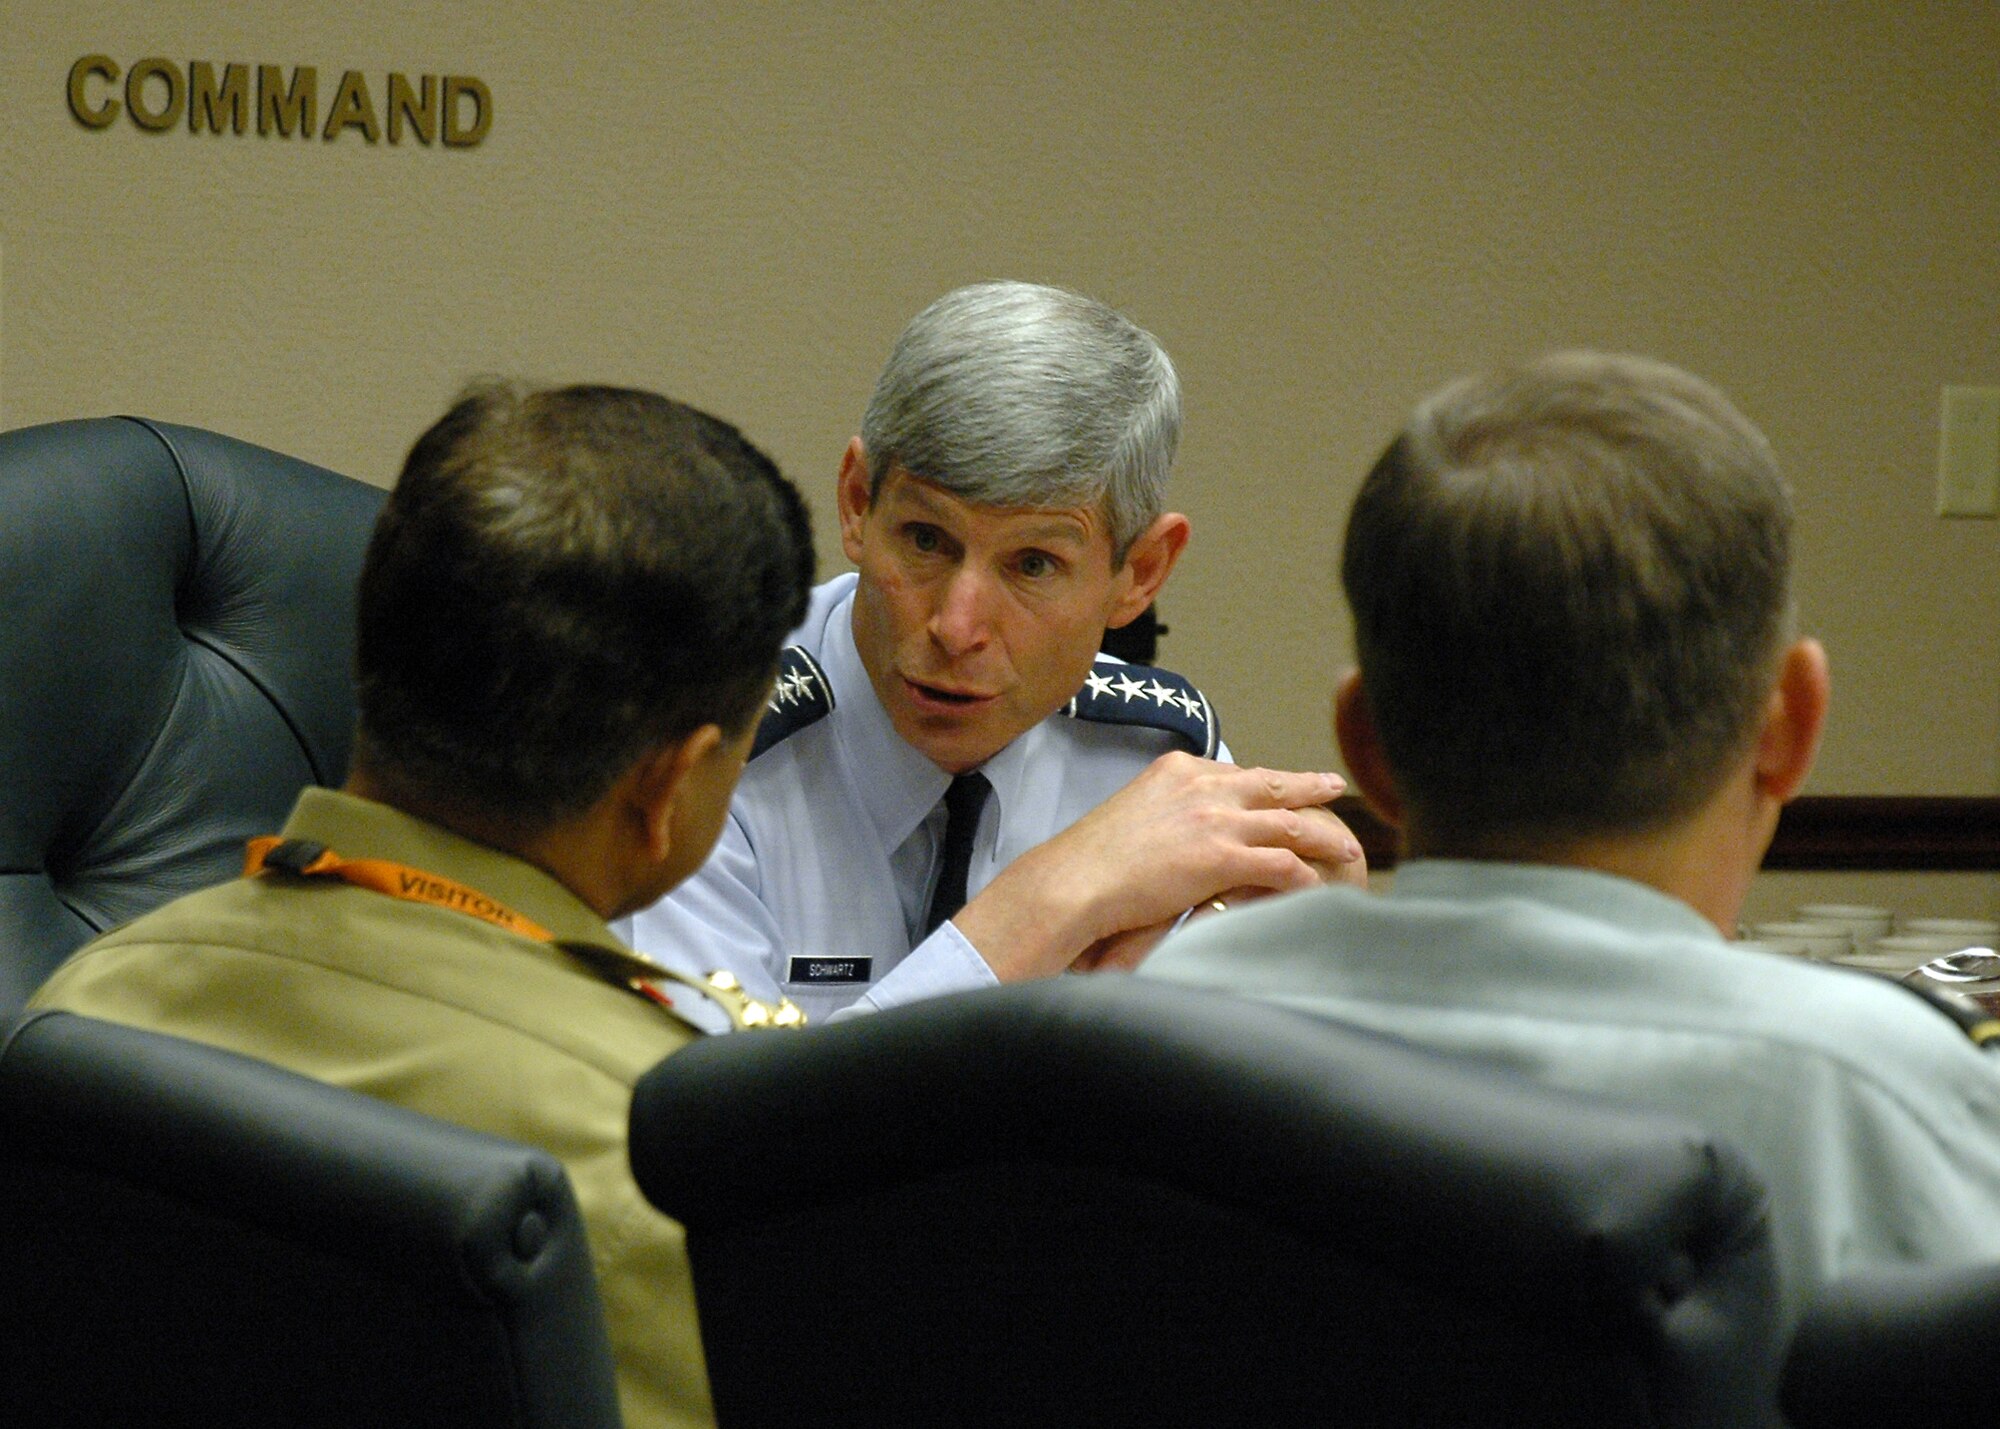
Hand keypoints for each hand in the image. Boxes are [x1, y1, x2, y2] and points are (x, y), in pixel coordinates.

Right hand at [954, 753, 1362, 981]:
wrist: (1075, 880)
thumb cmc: (1092, 860)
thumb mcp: (1133, 814)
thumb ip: (1165, 812)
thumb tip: (1178, 832)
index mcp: (1179, 770)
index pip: (1236, 772)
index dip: (1265, 783)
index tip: (1282, 788)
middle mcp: (1202, 786)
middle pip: (1272, 785)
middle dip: (1308, 788)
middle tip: (1334, 788)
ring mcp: (1214, 820)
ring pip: (1287, 824)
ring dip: (1322, 836)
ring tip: (1347, 844)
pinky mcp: (1220, 857)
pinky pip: (1279, 865)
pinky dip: (1303, 876)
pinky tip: (1318, 885)